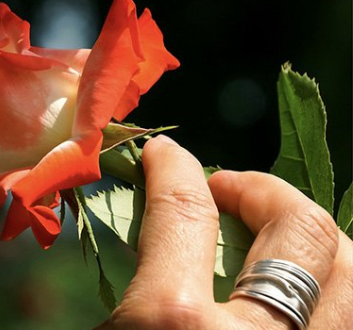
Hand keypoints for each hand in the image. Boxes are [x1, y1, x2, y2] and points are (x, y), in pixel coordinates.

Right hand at [95, 136, 352, 328]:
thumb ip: (137, 280)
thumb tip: (155, 223)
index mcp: (176, 321)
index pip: (185, 211)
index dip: (173, 168)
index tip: (164, 156)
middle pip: (300, 228)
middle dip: (262, 191)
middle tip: (223, 194)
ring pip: (350, 268)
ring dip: (309, 236)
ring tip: (269, 237)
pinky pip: (349, 314)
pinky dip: (328, 284)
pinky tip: (293, 285)